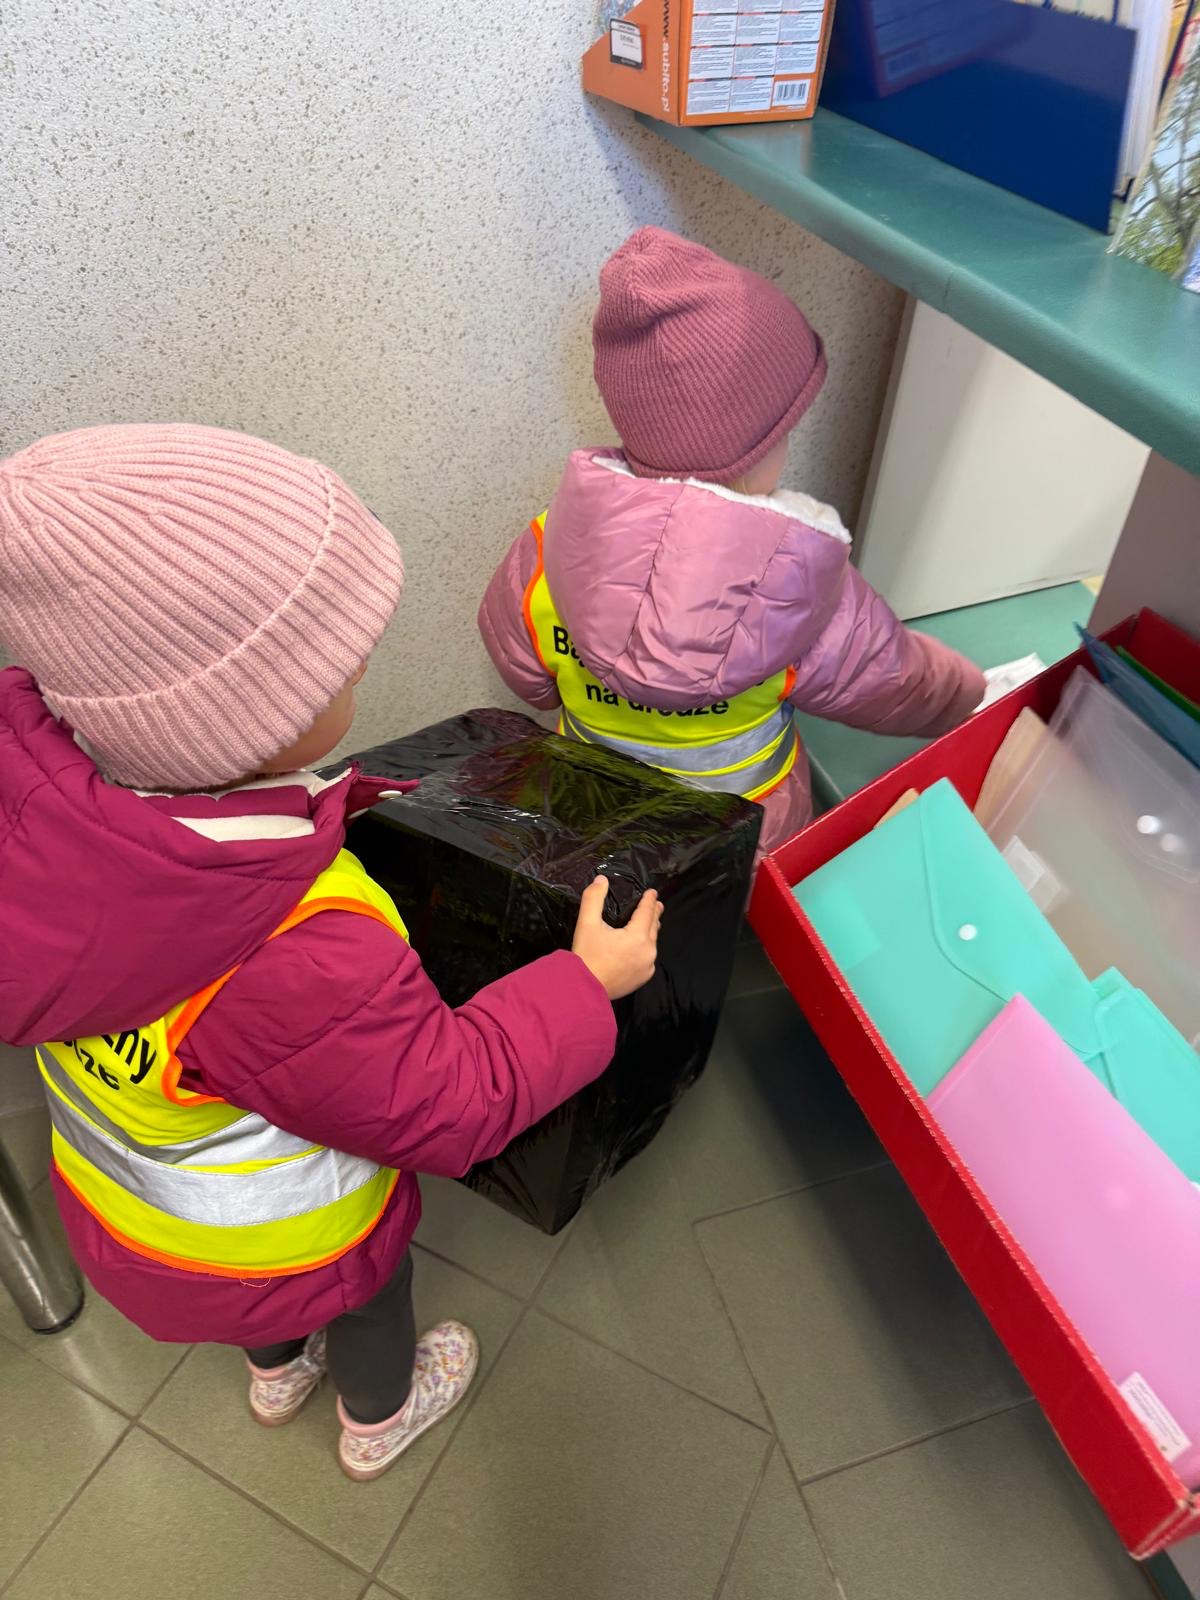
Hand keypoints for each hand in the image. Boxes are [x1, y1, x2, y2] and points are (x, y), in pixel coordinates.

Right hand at [571, 876, 662, 1000]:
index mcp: (637, 936)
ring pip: (652, 943)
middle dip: (653, 914)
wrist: (584, 988)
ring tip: (648, 924)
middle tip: (656, 905)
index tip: (652, 892)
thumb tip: (601, 880)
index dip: (649, 900)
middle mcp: (648, 951)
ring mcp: (647, 966)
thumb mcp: (587, 923)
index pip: (647, 912)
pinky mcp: (643, 978)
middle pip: (653, 927)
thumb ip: (593, 898)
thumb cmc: (586, 955)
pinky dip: (646, 949)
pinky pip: (648, 958)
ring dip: (650, 931)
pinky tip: (640, 947)